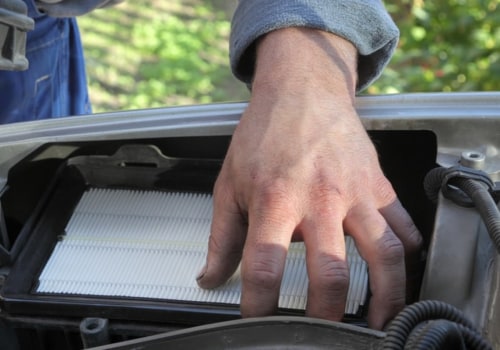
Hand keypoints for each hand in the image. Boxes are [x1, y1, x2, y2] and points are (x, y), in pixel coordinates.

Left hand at [196, 28, 421, 328]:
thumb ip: (222, 236)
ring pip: (382, 254)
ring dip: (383, 295)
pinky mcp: (378, 183)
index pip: (266, 267)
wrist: (302, 90)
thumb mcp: (230, 184)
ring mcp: (355, 191)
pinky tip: (399, 272)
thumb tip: (210, 278)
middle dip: (325, 314)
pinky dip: (407, 252)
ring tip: (375, 321)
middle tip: (319, 330)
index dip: (260, 305)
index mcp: (275, 199)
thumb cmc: (263, 134)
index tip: (258, 321)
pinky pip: (402, 224)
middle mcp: (319, 198)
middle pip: (330, 272)